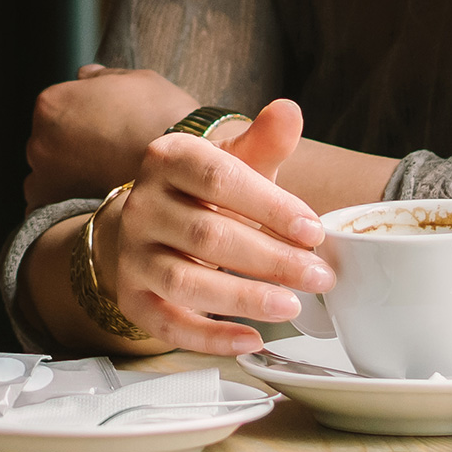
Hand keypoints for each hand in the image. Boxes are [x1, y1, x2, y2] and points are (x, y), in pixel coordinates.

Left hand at [25, 65, 201, 206]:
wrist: (186, 168)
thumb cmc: (162, 119)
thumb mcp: (136, 80)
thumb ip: (101, 77)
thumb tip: (84, 75)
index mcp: (52, 103)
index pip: (59, 104)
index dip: (85, 111)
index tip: (107, 121)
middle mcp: (38, 140)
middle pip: (49, 137)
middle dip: (72, 140)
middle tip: (108, 146)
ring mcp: (44, 176)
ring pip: (48, 169)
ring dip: (67, 170)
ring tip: (105, 172)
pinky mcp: (57, 207)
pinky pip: (47, 203)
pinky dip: (63, 200)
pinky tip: (92, 196)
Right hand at [97, 99, 334, 354]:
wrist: (148, 225)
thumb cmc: (204, 194)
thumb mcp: (234, 163)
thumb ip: (264, 142)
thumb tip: (289, 111)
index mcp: (168, 159)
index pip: (220, 178)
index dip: (271, 206)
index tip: (314, 230)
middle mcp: (141, 205)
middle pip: (208, 235)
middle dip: (270, 259)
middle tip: (319, 276)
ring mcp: (132, 254)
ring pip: (185, 282)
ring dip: (242, 298)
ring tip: (292, 306)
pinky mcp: (131, 297)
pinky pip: (167, 324)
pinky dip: (209, 337)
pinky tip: (251, 340)